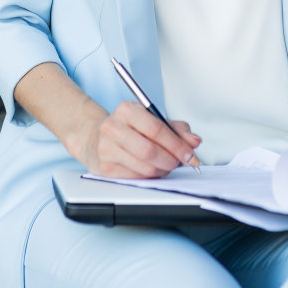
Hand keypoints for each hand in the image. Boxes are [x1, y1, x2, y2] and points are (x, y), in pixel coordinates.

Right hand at [75, 101, 202, 177]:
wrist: (93, 136)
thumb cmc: (127, 128)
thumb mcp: (150, 119)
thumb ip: (175, 128)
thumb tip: (194, 141)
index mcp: (127, 110)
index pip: (156, 129)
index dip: (177, 145)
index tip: (190, 154)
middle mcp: (113, 127)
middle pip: (150, 151)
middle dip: (170, 160)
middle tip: (177, 163)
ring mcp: (106, 149)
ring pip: (144, 167)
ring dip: (161, 170)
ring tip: (165, 166)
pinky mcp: (104, 168)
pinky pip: (135, 177)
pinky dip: (149, 177)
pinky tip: (150, 170)